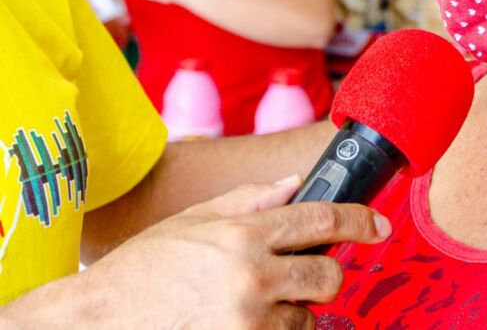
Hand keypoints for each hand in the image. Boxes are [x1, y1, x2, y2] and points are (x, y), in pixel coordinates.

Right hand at [80, 176, 389, 328]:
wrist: (94, 324)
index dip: (359, 220)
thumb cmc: (139, 271)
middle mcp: (251, 276)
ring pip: (307, 316)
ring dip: (294, 310)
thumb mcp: (191, 222)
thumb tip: (294, 184)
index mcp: (241, 234)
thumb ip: (248, 201)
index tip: (377, 225)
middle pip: (328, 274)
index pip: (321, 218)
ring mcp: (248, 320)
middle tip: (302, 273)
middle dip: (324, 272)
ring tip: (253, 304)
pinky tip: (248, 322)